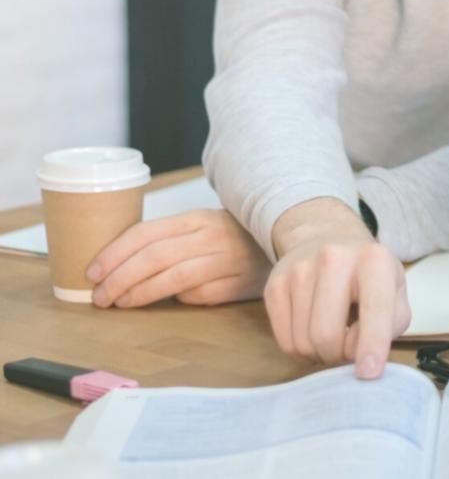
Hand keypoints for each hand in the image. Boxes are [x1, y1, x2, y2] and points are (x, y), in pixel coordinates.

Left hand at [85, 209, 269, 307]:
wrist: (285, 242)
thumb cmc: (230, 238)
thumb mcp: (201, 227)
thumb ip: (168, 239)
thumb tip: (118, 264)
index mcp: (197, 217)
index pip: (146, 233)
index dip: (114, 254)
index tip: (92, 273)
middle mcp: (212, 236)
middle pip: (154, 258)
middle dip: (119, 279)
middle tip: (100, 297)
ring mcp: (228, 261)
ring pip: (172, 280)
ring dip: (139, 294)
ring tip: (120, 303)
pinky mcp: (239, 284)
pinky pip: (199, 296)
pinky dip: (180, 300)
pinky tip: (169, 303)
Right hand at [264, 198, 408, 378]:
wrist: (328, 238)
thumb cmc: (369, 275)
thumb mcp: (395, 292)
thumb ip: (390, 324)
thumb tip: (360, 355)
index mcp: (374, 260)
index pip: (374, 309)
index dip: (372, 345)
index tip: (368, 373)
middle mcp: (334, 258)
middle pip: (327, 334)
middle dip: (339, 356)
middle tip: (347, 350)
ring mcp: (299, 269)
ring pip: (303, 342)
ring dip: (320, 354)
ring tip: (333, 336)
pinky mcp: (275, 284)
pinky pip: (284, 341)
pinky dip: (301, 349)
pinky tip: (313, 331)